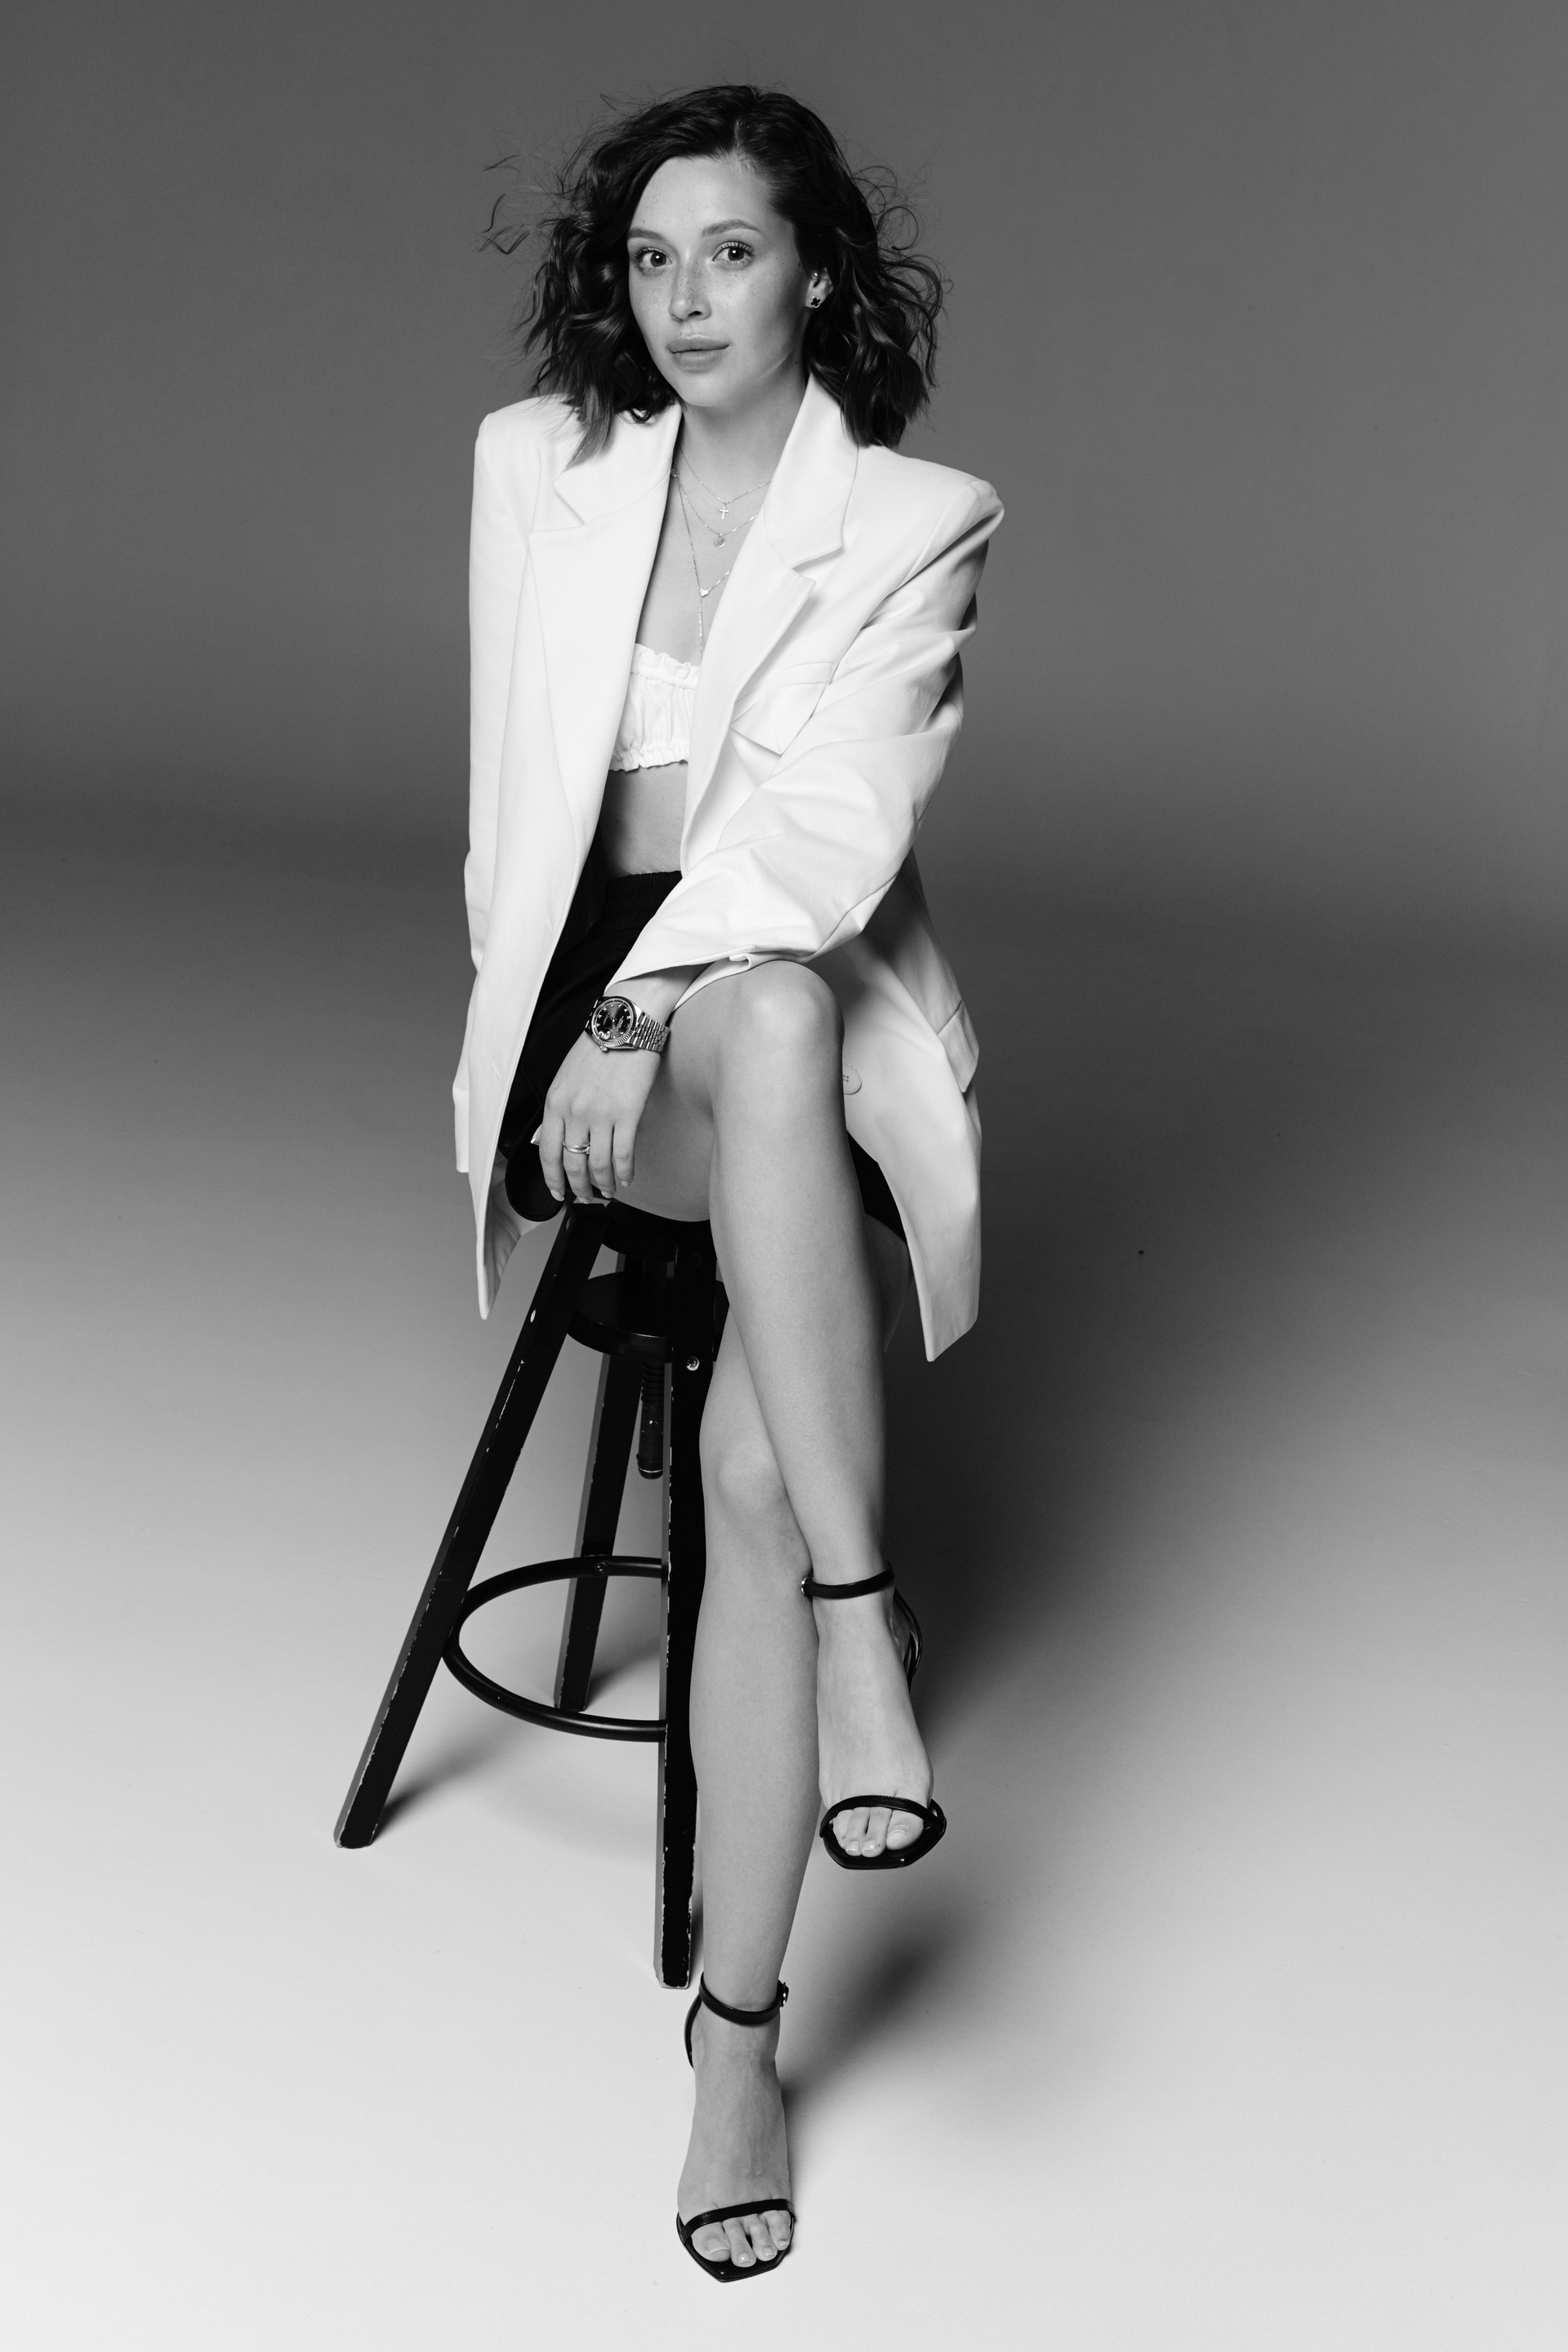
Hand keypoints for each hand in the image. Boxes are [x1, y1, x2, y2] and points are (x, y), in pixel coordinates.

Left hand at [537, 1032, 661, 1203]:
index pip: (547, 1153)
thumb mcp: (566, 1078)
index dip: (553, 1179)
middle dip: (579, 1188)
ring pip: (598, 1165)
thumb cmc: (598, 1048)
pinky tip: (627, 1177)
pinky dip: (625, 1172)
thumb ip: (562, 1109)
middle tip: (587, 1197)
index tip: (558, 1192)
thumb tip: (563, 1138)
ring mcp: (600, 1115)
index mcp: (555, 1103)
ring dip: (604, 1184)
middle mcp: (574, 1112)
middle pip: (572, 1164)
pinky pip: (623, 1155)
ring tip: (610, 1191)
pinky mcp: (627, 1114)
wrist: (624, 1024)